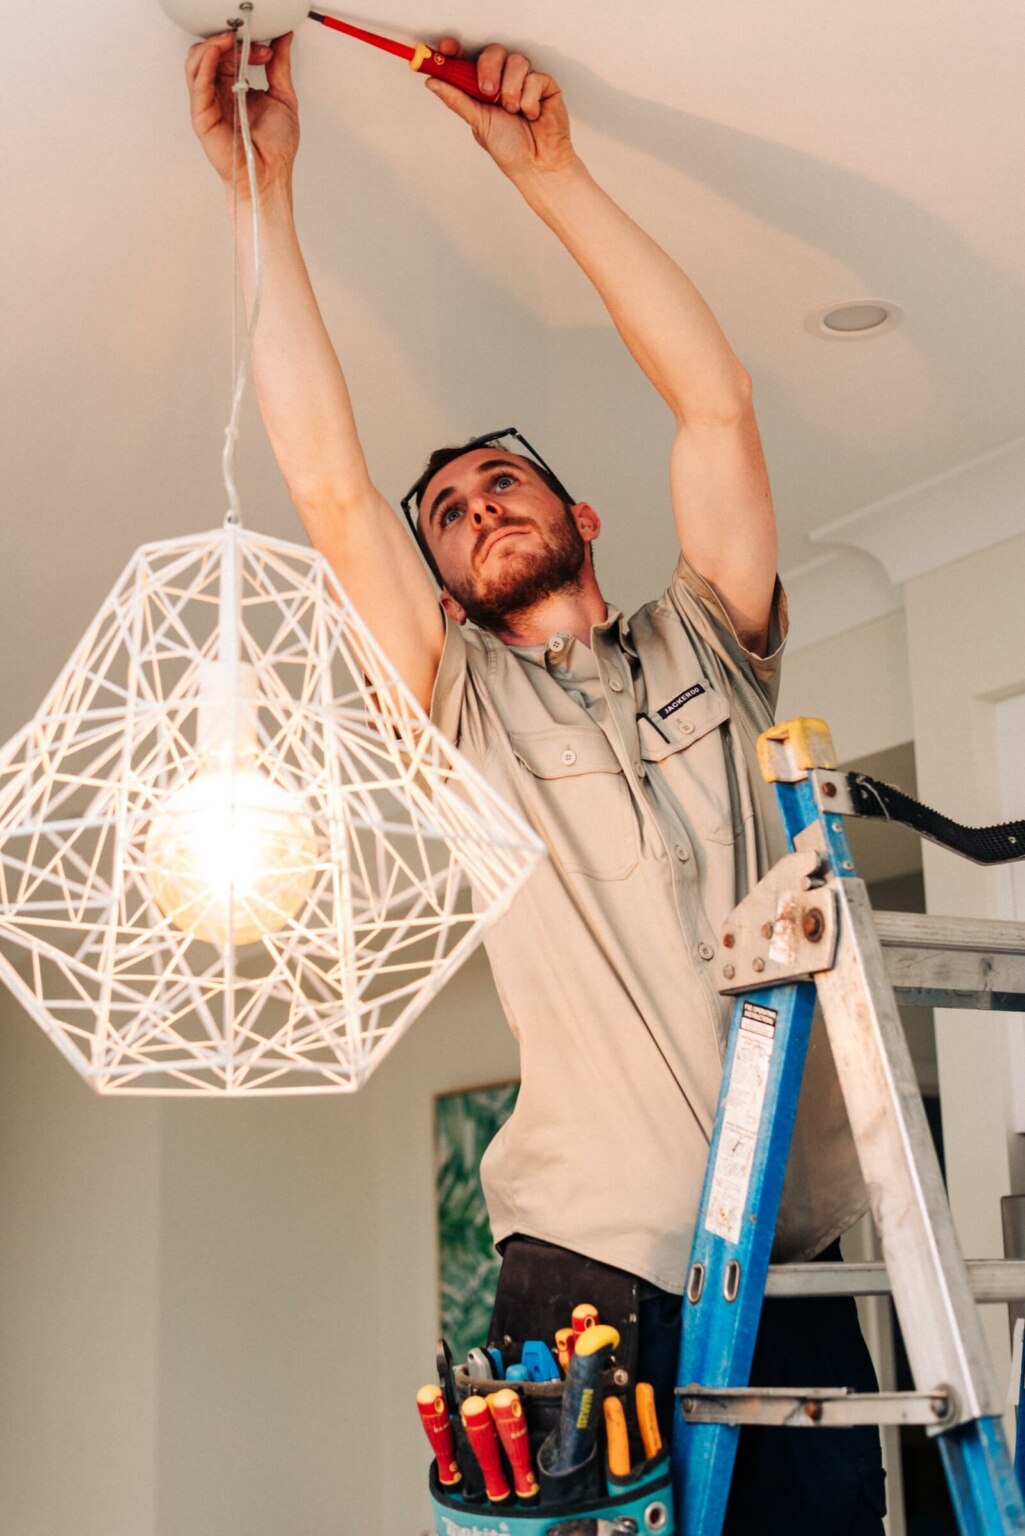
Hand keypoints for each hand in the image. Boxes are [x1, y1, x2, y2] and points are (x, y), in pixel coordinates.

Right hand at [185, 31, 298, 198]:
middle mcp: (220, 94)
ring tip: (230, 41)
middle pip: (210, 53)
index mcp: (236, 88)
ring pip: (197, 62)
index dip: (244, 44)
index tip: (266, 50)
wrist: (270, 176)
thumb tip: (282, 40)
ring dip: (213, 45)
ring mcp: (209, 104)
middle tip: (250, 43)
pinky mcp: (202, 116)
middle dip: (230, 41)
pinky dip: (204, 62)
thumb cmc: (274, 150)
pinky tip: (215, 52)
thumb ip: (280, 67)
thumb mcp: (283, 97)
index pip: (229, 53)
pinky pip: (197, 83)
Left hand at [425, 39, 573, 180]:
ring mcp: (525, 81)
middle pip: (493, 51)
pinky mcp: (544, 85)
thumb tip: (433, 83)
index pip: (469, 60)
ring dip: (512, 90)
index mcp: (483, 88)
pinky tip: (531, 115)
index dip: (457, 51)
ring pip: (516, 61)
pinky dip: (530, 101)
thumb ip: (457, 99)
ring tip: (514, 112)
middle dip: (489, 69)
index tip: (446, 49)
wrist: (537, 165)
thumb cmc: (510, 149)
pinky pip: (535, 78)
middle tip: (488, 92)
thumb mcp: (478, 122)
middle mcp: (503, 80)